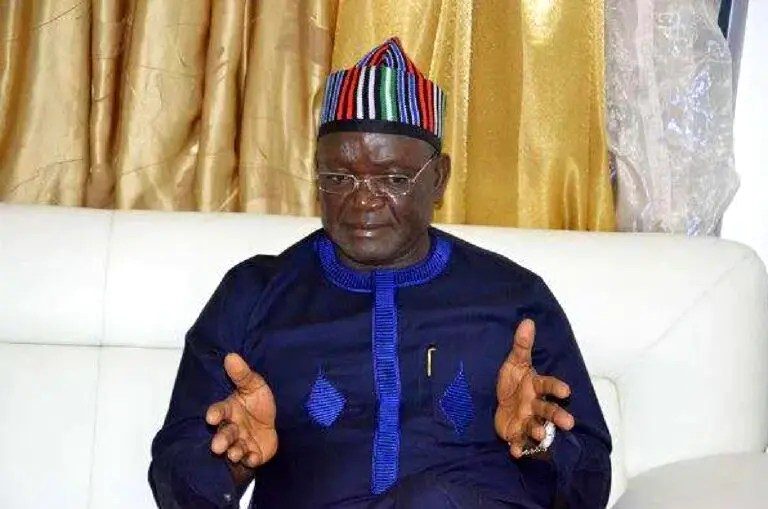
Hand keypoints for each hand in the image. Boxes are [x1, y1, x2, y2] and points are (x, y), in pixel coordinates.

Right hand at [205, 353, 277, 468]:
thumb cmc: (258, 402)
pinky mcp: (253, 454)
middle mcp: (233, 427)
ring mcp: (242, 442)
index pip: (219, 411)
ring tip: (235, 452)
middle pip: (224, 434)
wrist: (276, 420)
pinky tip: (253, 457)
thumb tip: (231, 356)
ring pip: (234, 449)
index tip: (211, 417)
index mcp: (230, 410)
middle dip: (221, 440)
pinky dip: (250, 459)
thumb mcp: (254, 385)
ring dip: (234, 451)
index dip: (215, 414)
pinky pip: (250, 459)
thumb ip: (242, 374)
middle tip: (217, 446)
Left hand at [495, 319, 574, 457]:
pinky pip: (519, 442)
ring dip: (538, 431)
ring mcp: (527, 420)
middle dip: (558, 416)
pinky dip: (519, 448)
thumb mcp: (514, 362)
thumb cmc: (513, 380)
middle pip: (548, 410)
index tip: (566, 391)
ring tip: (539, 434)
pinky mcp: (516, 433)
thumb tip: (527, 321)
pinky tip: (516, 452)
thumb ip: (521, 345)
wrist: (500, 400)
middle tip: (569, 423)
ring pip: (536, 426)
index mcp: (535, 386)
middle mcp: (535, 405)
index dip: (556, 388)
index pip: (548, 386)